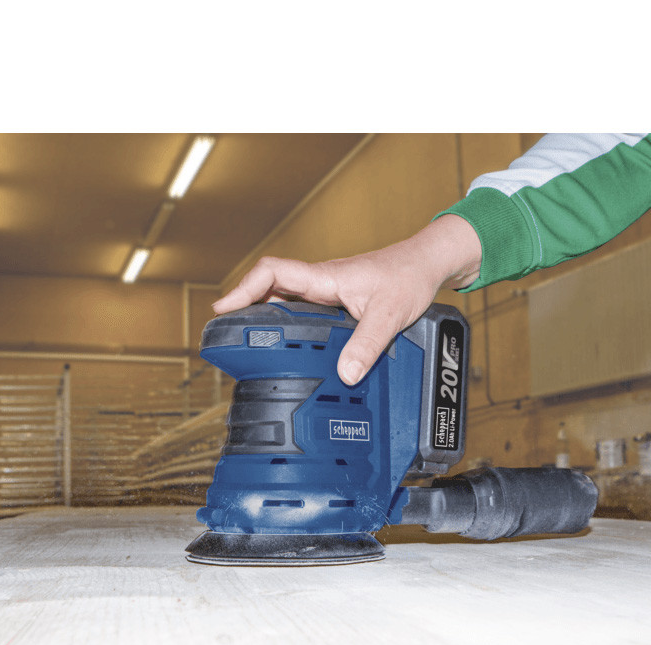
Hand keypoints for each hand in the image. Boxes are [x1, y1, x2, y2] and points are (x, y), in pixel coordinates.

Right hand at [212, 214, 481, 384]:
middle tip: (229, 334)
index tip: (224, 310)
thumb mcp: (390, 314)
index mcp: (325, 278)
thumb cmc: (409, 277)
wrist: (427, 265)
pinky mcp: (336, 300)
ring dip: (265, 314)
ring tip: (250, 342)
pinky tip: (289, 342)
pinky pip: (303, 308)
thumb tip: (345, 374)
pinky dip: (289, 322)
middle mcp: (320, 282)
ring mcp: (327, 291)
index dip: (243, 289)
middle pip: (269, 288)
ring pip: (285, 299)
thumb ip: (367, 344)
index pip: (272, 273)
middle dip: (245, 307)